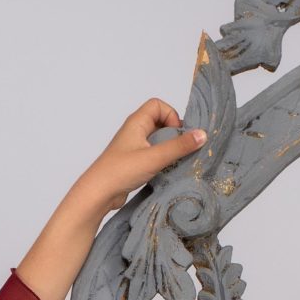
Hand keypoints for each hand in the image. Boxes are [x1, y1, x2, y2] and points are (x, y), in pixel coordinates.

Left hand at [74, 96, 205, 223]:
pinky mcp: (133, 163)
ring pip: (157, 140)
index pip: (158, 105)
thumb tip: (202, 135)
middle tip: (180, 148)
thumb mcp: (154, 157)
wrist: (97, 194)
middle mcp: (134, 132)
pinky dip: (162, 160)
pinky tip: (166, 171)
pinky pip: (153, 155)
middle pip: (160, 122)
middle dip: (173, 133)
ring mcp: (133, 148)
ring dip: (169, 148)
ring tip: (175, 161)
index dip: (171, 115)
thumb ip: (179, 146)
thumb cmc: (120, 171)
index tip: (177, 133)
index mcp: (136, 122)